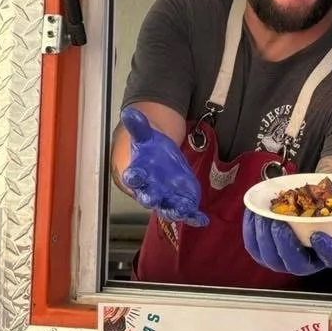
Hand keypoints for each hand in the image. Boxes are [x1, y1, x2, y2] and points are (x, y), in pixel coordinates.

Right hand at [120, 107, 207, 226]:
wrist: (157, 159)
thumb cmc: (148, 149)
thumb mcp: (144, 135)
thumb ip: (138, 126)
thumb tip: (130, 111)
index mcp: (137, 173)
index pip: (133, 175)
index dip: (133, 176)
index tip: (134, 175)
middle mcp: (149, 189)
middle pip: (147, 195)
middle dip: (150, 197)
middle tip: (152, 198)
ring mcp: (165, 197)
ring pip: (167, 206)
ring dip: (174, 209)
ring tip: (182, 210)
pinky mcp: (179, 200)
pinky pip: (185, 210)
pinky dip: (193, 216)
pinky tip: (201, 219)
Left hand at [242, 213, 331, 275]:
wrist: (313, 209)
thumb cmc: (329, 205)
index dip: (325, 249)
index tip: (318, 235)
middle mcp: (309, 260)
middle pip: (296, 264)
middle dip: (284, 244)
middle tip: (279, 224)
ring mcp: (286, 259)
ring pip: (272, 258)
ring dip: (264, 238)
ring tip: (263, 218)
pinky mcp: (268, 251)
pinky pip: (256, 248)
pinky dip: (251, 231)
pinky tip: (253, 214)